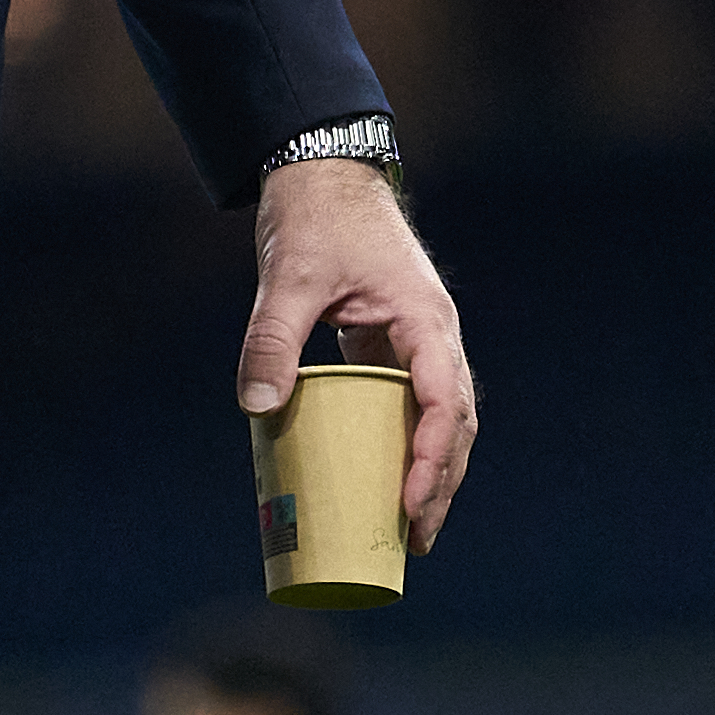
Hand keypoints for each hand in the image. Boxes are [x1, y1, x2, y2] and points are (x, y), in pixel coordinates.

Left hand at [243, 157, 479, 554]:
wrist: (323, 175)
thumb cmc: (315, 220)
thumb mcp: (290, 278)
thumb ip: (272, 338)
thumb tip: (257, 408)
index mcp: (425, 320)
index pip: (445, 402)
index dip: (432, 459)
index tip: (409, 505)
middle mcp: (434, 336)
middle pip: (457, 423)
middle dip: (441, 483)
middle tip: (416, 540)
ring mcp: (417, 342)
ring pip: (442, 419)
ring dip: (433, 473)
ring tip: (411, 530)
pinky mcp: (393, 345)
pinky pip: (410, 405)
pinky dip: (406, 446)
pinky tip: (384, 481)